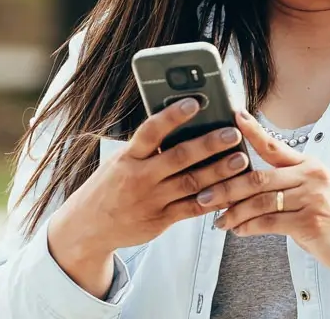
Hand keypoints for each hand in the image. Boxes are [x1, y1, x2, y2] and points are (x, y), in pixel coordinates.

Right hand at [47, 98, 249, 295]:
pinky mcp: (160, 220)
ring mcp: (151, 200)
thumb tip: (180, 124)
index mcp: (128, 157)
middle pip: (179, 157)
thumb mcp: (119, 161)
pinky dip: (213, 199)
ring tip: (240, 159)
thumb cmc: (110, 186)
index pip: (150, 131)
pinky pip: (192, 209)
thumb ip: (146, 147)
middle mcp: (139, 177)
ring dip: (219, 171)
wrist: (88, 227)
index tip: (194, 102)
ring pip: (191, 183)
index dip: (172, 116)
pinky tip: (231, 190)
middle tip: (232, 134)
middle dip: (209, 145)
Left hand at [196, 112, 329, 299]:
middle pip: (259, 177)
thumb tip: (248, 184)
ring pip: (260, 201)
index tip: (233, 116)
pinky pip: (269, 222)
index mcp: (309, 165)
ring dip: (234, 212)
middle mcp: (311, 176)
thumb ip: (288, 182)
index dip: (252, 130)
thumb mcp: (316, 189)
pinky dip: (249, 227)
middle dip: (227, 187)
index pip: (274, 145)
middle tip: (204, 195)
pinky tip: (238, 230)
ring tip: (219, 219)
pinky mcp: (310, 221)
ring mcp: (311, 198)